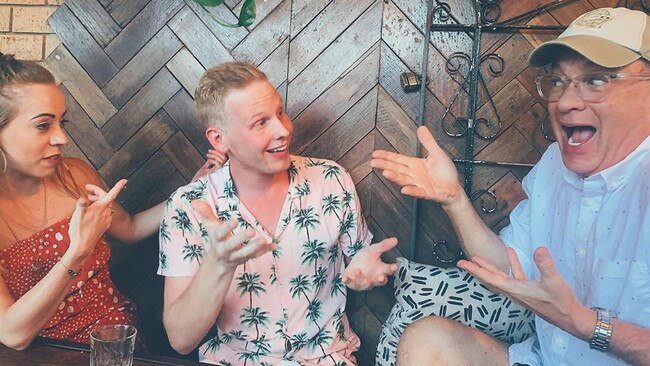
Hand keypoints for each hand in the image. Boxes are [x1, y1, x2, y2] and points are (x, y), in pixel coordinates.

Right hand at [66, 179, 126, 262]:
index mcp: (100, 208)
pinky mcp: (105, 225)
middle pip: (105, 198)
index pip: (111, 194)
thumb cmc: (79, 231)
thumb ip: (80, 205)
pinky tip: (91, 211)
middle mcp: (106, 213)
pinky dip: (99, 208)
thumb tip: (82, 199)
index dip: (118, 186)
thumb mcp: (77, 216)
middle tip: (87, 189)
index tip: (124, 180)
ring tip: (88, 200)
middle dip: (97, 192)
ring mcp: (106, 219)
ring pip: (105, 205)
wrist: (83, 246)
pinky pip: (104, 213)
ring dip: (98, 200)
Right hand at [191, 200, 274, 271]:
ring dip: (255, 247)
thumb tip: (194, 201)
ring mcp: (237, 256)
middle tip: (252, 231)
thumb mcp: (210, 227)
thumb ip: (205, 213)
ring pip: (245, 254)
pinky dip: (266, 251)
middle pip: (232, 246)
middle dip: (241, 239)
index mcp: (216, 241)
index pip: (219, 234)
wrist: (220, 263)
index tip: (234, 220)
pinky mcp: (247, 259)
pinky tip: (274, 245)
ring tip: (264, 239)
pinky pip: (257, 256)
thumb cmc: (216, 239)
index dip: (226, 228)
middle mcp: (225, 251)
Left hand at [192, 149, 227, 181]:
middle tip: (209, 151)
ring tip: (208, 154)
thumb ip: (210, 163)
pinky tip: (208, 159)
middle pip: (224, 159)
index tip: (212, 150)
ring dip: (215, 155)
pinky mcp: (216, 173)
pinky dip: (213, 160)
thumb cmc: (199, 179)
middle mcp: (221, 172)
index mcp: (219, 171)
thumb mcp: (205, 168)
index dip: (219, 154)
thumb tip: (211, 157)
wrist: (195, 185)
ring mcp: (219, 173)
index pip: (224, 160)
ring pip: (222, 160)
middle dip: (217, 153)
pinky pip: (218, 164)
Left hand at [343, 238, 398, 290]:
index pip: (389, 270)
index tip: (395, 266)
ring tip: (358, 271)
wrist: (354, 264)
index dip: (392, 269)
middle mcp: (374, 278)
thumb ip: (384, 246)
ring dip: (362, 278)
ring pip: (366, 284)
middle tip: (381, 277)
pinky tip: (345, 279)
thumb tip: (395, 239)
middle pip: (380, 281)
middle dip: (381, 280)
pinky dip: (348, 281)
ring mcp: (364, 282)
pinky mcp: (353, 283)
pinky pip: (351, 283)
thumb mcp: (374, 250)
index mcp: (381, 270)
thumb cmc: (366, 259)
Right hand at [371, 126, 461, 206]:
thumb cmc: (445, 172)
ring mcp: (419, 184)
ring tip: (385, 173)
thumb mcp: (437, 153)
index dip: (386, 156)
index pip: (397, 159)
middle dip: (384, 165)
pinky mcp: (427, 193)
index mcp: (415, 165)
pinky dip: (412, 191)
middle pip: (396, 169)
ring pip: (404, 180)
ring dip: (395, 177)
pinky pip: (418, 192)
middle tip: (373, 163)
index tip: (375, 153)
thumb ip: (428, 142)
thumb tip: (421, 128)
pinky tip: (405, 190)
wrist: (455, 188)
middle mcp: (414, 175)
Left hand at [457, 247, 588, 335]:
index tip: (461, 263)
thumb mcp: (554, 281)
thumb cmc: (561, 302)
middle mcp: (514, 292)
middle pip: (490, 278)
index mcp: (515, 289)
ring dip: (490, 267)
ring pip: (500, 277)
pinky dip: (512, 265)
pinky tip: (512, 253)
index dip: (475, 269)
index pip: (489, 278)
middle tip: (462, 261)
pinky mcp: (529, 291)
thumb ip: (545, 265)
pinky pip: (515, 275)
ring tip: (480, 257)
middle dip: (476, 269)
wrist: (570, 318)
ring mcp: (521, 291)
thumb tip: (538, 249)